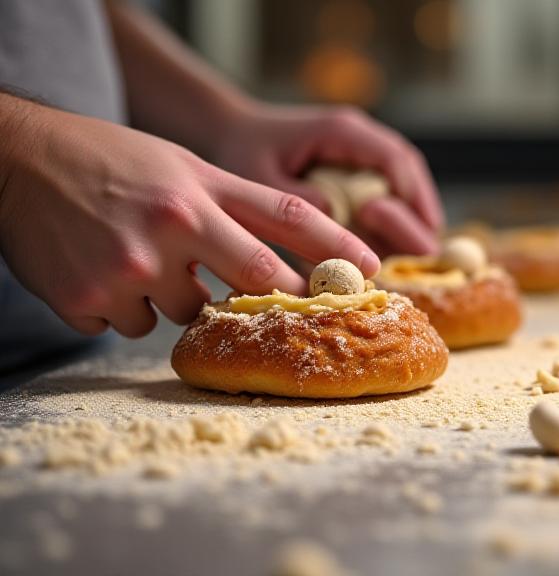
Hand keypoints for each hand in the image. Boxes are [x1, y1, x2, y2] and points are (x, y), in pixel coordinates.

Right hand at [0, 98, 378, 336]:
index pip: (286, 218)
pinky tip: (96, 267)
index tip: (374, 267)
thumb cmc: (109, 162)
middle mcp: (173, 226)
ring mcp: (130, 268)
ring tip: (129, 249)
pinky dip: (120, 305)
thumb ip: (230, 208)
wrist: (18, 161)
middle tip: (230, 276)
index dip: (336, 245)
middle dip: (254, 288)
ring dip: (165, 292)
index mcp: (199, 190)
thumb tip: (277, 264)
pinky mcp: (89, 302)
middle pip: (251, 279)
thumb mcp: (180, 166)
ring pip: (181, 313)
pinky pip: (128, 325)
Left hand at [213, 103, 442, 255]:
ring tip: (418, 252)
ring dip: (412, 213)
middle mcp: (358, 136)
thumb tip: (338, 222)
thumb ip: (298, 200)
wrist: (232, 130)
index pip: (394, 160)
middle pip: (408, 171)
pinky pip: (389, 186)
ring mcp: (360, 148)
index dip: (413, 197)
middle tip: (427, 251)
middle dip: (419, 211)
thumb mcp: (262, 177)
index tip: (425, 230)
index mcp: (340, 131)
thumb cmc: (244, 152)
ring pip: (404, 179)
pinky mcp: (357, 163)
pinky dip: (397, 212)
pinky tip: (396, 242)